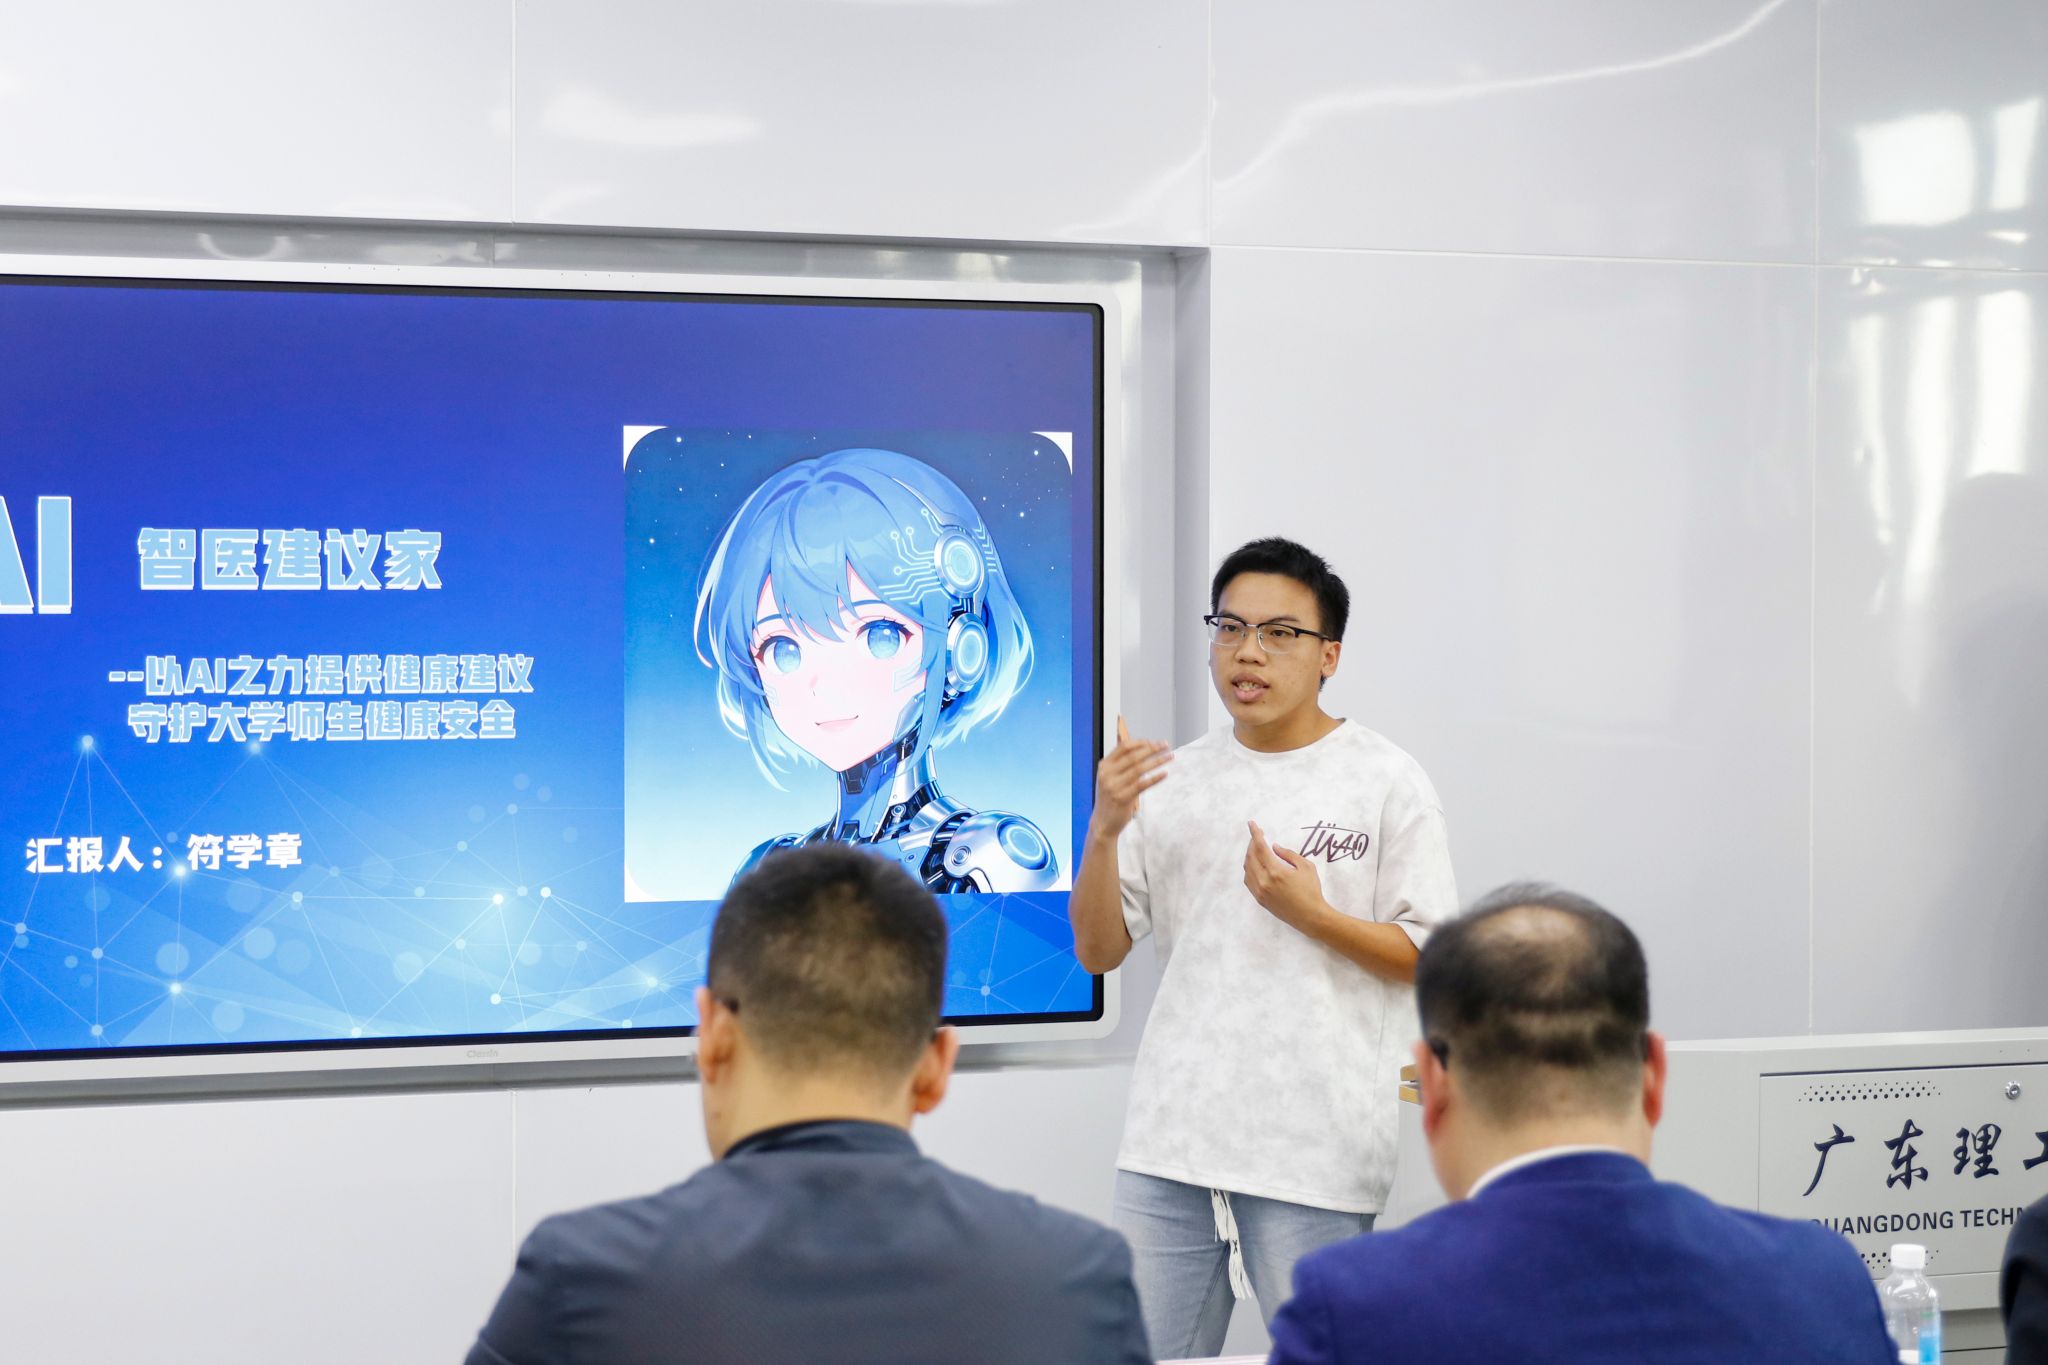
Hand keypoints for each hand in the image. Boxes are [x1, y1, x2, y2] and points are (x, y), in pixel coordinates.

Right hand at [1091, 715, 1171, 839]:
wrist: (1102, 823)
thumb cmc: (1110, 799)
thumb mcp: (1109, 778)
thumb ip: (1122, 765)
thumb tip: (1142, 750)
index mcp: (1104, 766)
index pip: (1124, 747)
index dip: (1141, 743)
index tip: (1154, 742)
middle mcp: (1107, 774)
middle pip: (1134, 755)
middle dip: (1152, 749)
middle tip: (1165, 745)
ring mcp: (1114, 786)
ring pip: (1140, 768)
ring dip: (1157, 761)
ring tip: (1170, 756)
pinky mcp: (1122, 798)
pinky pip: (1142, 784)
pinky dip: (1155, 778)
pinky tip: (1165, 773)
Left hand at [1243, 821, 1330, 932]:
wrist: (1311, 917)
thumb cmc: (1311, 891)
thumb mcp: (1306, 867)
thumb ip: (1288, 854)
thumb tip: (1274, 847)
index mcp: (1275, 872)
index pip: (1260, 847)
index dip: (1255, 834)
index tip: (1251, 824)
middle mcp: (1263, 881)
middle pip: (1251, 856)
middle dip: (1252, 843)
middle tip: (1257, 835)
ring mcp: (1259, 892)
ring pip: (1247, 868)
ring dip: (1250, 856)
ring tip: (1257, 848)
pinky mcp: (1260, 900)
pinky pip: (1248, 880)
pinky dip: (1249, 869)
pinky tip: (1255, 865)